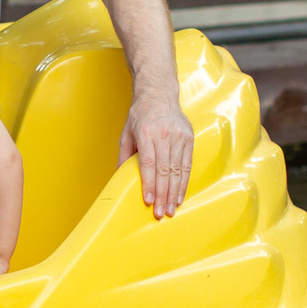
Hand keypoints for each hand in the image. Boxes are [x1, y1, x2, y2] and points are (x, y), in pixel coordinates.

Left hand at [119, 92, 193, 217]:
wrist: (159, 95)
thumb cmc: (140, 115)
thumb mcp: (126, 133)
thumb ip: (123, 156)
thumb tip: (118, 178)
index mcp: (146, 133)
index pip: (149, 164)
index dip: (149, 184)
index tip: (148, 201)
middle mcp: (164, 135)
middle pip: (164, 170)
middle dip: (162, 194)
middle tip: (159, 212)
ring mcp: (179, 136)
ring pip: (178, 170)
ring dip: (174, 193)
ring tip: (170, 209)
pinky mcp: (188, 138)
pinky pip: (187, 165)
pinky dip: (184, 183)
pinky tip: (179, 196)